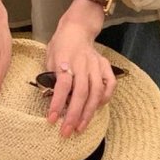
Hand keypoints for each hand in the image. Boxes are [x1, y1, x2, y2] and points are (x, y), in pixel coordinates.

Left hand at [45, 0, 116, 137]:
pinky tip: (97, 108)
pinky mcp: (105, 65)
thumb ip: (52, 76)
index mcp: (65, 59)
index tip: (51, 119)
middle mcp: (82, 63)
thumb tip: (52, 99)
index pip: (63, 85)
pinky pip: (109, 84)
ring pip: (96, 92)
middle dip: (73, 115)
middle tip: (66, 132)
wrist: (77, 28)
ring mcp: (96, 64)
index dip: (57, 103)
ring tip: (80, 127)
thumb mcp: (49, 57)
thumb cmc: (60, 45)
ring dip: (88, 113)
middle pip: (81, 93)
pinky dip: (105, 98)